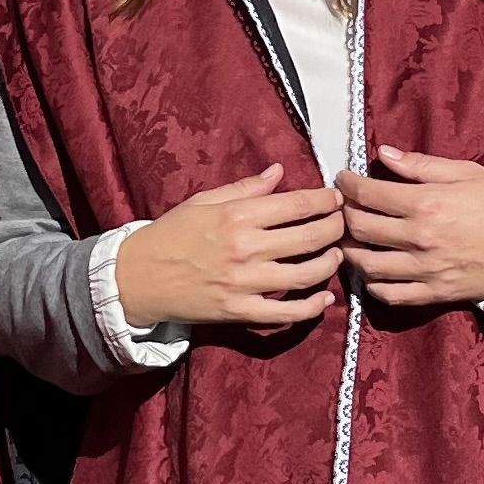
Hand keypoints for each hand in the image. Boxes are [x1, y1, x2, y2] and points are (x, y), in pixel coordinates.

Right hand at [111, 167, 345, 330]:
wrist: (139, 278)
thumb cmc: (172, 234)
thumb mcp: (204, 202)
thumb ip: (246, 188)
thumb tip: (280, 171)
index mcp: (237, 215)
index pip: (297, 204)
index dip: (325, 200)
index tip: (336, 198)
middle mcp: (246, 247)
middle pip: (311, 237)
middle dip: (336, 228)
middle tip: (344, 224)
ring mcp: (245, 283)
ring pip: (307, 274)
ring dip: (330, 263)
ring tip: (335, 255)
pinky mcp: (240, 312)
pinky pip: (286, 312)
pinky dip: (311, 307)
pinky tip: (324, 298)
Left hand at [337, 145, 483, 310]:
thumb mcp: (463, 173)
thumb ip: (419, 165)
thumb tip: (383, 153)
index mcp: (425, 204)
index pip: (368, 194)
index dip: (347, 184)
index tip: (342, 179)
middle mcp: (419, 238)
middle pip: (360, 229)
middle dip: (343, 214)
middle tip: (342, 207)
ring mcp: (425, 270)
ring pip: (368, 266)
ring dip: (350, 252)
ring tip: (349, 240)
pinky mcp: (434, 293)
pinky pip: (391, 295)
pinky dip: (373, 285)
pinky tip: (371, 273)